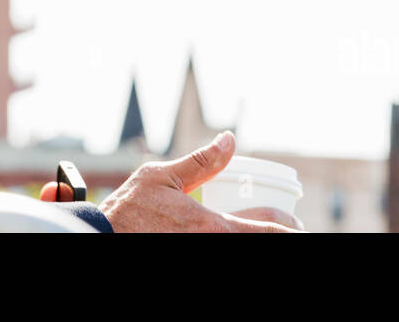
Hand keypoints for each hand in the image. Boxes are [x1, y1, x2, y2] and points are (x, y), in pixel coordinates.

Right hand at [46, 131, 301, 231]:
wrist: (100, 240)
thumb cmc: (127, 211)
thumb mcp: (161, 177)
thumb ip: (200, 161)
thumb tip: (229, 138)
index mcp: (212, 227)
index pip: (268, 230)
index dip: (289, 227)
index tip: (298, 224)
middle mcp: (211, 248)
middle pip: (263, 245)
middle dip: (279, 234)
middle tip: (286, 227)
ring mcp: (201, 256)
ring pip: (243, 249)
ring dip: (254, 237)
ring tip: (261, 227)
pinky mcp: (190, 261)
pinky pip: (222, 252)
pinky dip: (230, 240)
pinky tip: (229, 232)